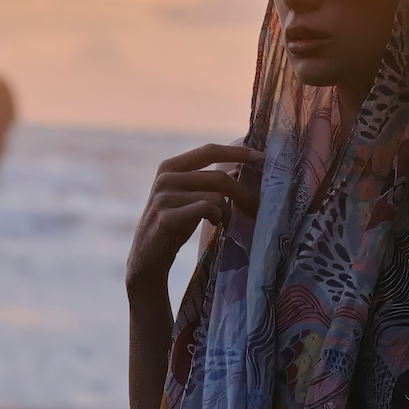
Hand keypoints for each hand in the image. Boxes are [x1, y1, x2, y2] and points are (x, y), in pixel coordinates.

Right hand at [125, 142, 261, 294]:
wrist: (147, 257)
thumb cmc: (174, 225)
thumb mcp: (189, 197)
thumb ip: (207, 181)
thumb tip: (241, 168)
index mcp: (170, 166)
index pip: (209, 151)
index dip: (237, 152)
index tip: (261, 157)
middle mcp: (165, 178)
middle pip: (218, 177)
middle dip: (242, 192)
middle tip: (255, 207)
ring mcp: (164, 197)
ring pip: (216, 195)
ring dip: (229, 211)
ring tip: (226, 221)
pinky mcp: (167, 217)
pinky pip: (207, 209)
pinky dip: (218, 217)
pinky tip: (215, 224)